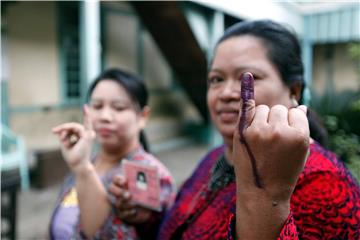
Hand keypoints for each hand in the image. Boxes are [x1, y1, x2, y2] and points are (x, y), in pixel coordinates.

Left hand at [52, 105, 95, 172]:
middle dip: (64, 127)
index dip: (86, 115)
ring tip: (60, 139)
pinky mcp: (87, 136)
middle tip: (53, 131)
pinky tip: (65, 141)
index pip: (86, 124)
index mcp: (84, 137)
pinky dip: (67, 132)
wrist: (77, 165)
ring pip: (74, 126)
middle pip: (75, 126)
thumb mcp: (66, 143)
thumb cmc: (72, 156)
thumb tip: (62, 130)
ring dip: (65, 130)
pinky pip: (75, 128)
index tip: (85, 106)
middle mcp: (88, 135)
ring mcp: (89, 135)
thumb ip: (64, 135)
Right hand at [109, 175, 151, 223]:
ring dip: (126, 203)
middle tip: (128, 194)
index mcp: (123, 183)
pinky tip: (134, 211)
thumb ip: (151, 181)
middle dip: (119, 192)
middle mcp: (119, 192)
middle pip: (112, 189)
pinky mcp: (122, 214)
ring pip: (118, 203)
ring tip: (135, 204)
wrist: (147, 209)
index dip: (119, 180)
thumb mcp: (149, 187)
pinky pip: (122, 214)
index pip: (116, 179)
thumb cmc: (146, 194)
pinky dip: (128, 212)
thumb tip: (157, 176)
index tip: (125, 181)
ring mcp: (120, 203)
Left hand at [234, 72, 309, 200]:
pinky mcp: (242, 132)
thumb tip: (300, 106)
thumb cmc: (284, 171)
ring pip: (263, 108)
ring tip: (260, 139)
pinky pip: (247, 105)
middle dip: (276, 120)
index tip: (285, 138)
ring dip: (262, 118)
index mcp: (299, 136)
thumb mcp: (301, 152)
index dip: (290, 123)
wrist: (262, 192)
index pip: (295, 112)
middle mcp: (279, 130)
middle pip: (277, 109)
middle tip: (271, 141)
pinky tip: (246, 77)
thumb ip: (301, 128)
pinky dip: (247, 92)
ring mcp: (259, 131)